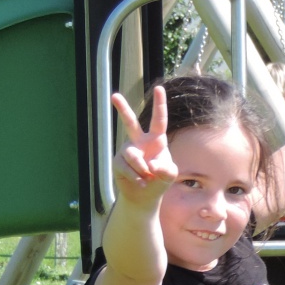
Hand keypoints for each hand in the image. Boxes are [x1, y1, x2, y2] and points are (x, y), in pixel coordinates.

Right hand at [110, 86, 179, 206]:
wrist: (144, 196)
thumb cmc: (159, 182)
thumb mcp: (170, 175)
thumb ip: (167, 169)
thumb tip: (151, 164)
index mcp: (156, 140)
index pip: (159, 120)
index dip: (159, 105)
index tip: (159, 88)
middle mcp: (140, 142)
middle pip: (130, 123)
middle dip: (122, 109)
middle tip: (114, 95)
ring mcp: (127, 151)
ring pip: (132, 155)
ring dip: (141, 169)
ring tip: (147, 178)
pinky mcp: (118, 162)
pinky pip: (125, 167)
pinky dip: (135, 177)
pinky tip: (140, 183)